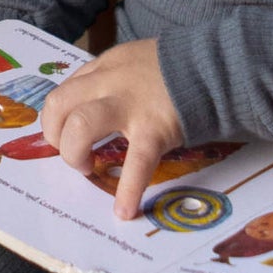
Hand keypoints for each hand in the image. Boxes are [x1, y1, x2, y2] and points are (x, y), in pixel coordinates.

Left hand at [41, 38, 182, 221]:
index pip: (65, 90)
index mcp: (106, 67)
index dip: (58, 118)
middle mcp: (111, 83)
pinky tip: (125, 211)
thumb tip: (92, 109)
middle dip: (55, 135)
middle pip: (59, 105)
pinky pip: (136, 163)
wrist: (217, 66)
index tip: (65, 135)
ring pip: (81, 126)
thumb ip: (113, 80)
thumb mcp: (136, 61)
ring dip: (74, 154)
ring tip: (88, 169)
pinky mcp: (155, 128)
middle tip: (74, 153)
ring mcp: (131, 105)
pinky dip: (128, 190)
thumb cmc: (178, 68)